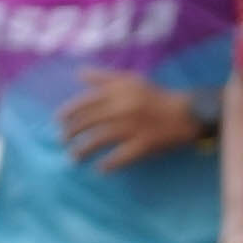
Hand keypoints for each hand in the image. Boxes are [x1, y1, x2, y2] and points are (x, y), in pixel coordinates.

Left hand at [61, 73, 201, 171]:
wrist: (183, 113)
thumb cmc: (153, 96)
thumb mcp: (130, 79)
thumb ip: (104, 77)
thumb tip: (78, 74)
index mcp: (119, 91)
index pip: (86, 102)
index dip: (69, 112)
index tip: (58, 121)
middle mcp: (123, 108)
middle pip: (89, 122)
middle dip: (72, 132)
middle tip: (63, 140)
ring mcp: (133, 128)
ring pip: (100, 140)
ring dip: (83, 150)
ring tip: (73, 157)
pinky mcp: (143, 145)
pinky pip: (120, 157)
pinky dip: (108, 164)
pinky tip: (100, 168)